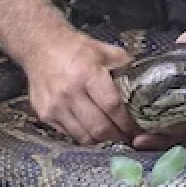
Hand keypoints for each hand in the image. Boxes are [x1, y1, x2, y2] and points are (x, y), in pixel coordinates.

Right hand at [22, 30, 140, 146]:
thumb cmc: (75, 48)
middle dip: (118, 137)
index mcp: (87, 73)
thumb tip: (146, 83)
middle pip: (99, 127)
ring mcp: (55, 106)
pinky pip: (69, 134)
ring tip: (114, 138)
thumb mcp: (103, 50)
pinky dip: (84, 137)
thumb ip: (124, 66)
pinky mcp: (44, 114)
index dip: (128, 123)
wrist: (40, 45)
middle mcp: (69, 92)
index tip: (139, 130)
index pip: (112, 106)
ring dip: (102, 141)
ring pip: (84, 136)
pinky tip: (93, 133)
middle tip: (130, 139)